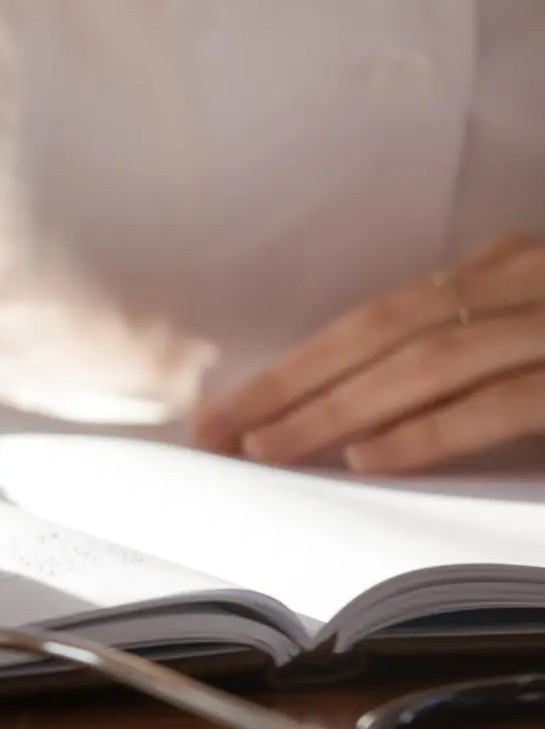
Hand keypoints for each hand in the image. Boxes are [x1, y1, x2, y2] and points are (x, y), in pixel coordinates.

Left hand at [193, 233, 544, 473]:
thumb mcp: (529, 339)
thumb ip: (462, 358)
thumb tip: (356, 414)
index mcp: (501, 270)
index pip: (375, 319)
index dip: (294, 365)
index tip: (225, 409)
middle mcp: (523, 283)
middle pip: (380, 333)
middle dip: (288, 386)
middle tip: (216, 431)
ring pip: (426, 364)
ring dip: (336, 410)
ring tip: (267, 448)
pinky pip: (499, 404)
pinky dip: (427, 430)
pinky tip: (368, 457)